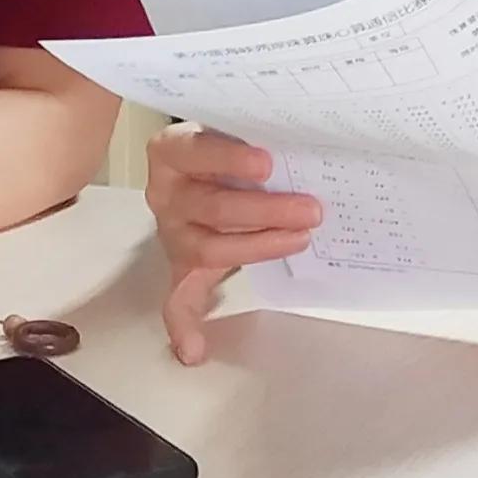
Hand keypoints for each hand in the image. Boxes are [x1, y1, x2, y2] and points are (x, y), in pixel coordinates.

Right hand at [145, 126, 322, 364]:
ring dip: (259, 246)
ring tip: (300, 239)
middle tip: (311, 209)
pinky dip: (183, 326)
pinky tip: (193, 349)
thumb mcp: (231, 128)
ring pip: (209, 248)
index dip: (230, 158)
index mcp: (172, 151)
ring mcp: (172, 231)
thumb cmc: (226, 144)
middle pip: (213, 206)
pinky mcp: (180, 264)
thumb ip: (251, 136)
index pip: (197, 150)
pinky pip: (176, 298)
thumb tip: (302, 142)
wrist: (196, 162)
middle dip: (267, 210)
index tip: (267, 164)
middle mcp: (167, 191)